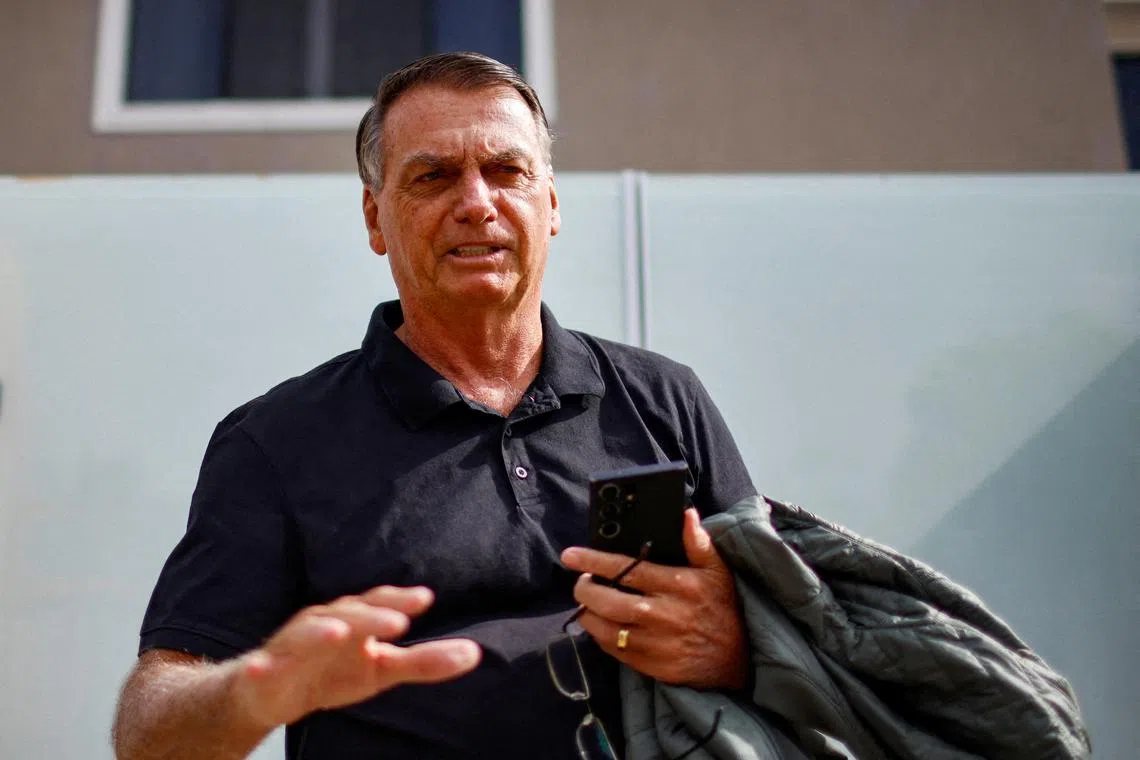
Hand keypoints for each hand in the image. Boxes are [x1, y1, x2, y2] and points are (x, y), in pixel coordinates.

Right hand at [230, 585, 480, 728]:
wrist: (270, 692)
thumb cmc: (333, 671)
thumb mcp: (383, 669)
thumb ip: (425, 661)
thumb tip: (475, 653)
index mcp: (354, 620)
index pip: (379, 604)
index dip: (399, 600)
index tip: (426, 598)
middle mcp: (323, 624)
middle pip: (349, 615)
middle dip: (372, 616)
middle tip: (398, 621)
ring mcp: (291, 647)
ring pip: (305, 634)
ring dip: (320, 631)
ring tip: (338, 632)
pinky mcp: (262, 671)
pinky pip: (260, 667)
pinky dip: (260, 665)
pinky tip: (261, 666)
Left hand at [561, 509, 746, 689]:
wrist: (738, 659)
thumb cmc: (723, 608)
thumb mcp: (717, 570)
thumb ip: (698, 542)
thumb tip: (686, 514)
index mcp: (677, 585)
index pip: (626, 569)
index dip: (593, 561)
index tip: (570, 555)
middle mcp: (663, 614)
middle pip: (608, 601)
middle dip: (585, 588)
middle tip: (581, 581)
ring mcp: (655, 643)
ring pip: (605, 629)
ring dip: (588, 614)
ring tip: (588, 601)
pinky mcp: (651, 665)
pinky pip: (614, 650)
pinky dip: (601, 636)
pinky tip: (603, 625)